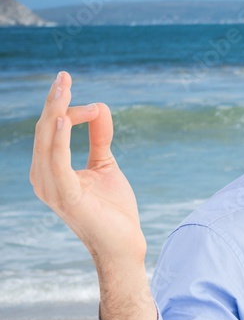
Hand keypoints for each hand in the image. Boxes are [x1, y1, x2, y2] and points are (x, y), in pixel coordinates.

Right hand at [29, 72, 146, 263]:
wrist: (124, 244)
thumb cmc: (113, 209)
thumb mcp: (106, 164)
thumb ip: (99, 137)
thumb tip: (99, 107)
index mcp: (49, 171)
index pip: (50, 130)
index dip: (67, 109)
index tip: (95, 105)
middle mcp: (43, 179)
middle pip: (44, 131)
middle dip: (55, 101)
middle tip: (64, 75)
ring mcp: (51, 189)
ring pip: (47, 141)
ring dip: (56, 111)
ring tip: (64, 87)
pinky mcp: (65, 197)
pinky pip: (57, 161)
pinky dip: (59, 138)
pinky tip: (63, 118)